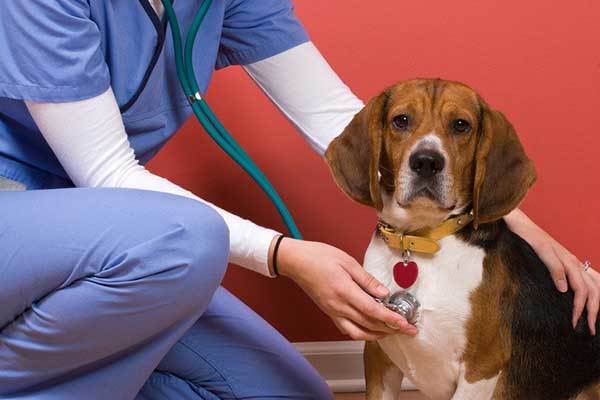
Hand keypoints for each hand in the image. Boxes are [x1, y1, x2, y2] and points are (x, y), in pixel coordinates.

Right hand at [272, 237, 416, 339]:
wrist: (296, 261)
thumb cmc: (319, 256)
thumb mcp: (347, 261)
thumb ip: (367, 280)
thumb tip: (384, 293)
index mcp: (345, 292)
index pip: (373, 311)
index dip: (391, 320)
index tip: (406, 324)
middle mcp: (338, 306)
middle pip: (369, 325)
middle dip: (391, 329)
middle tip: (407, 330)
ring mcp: (332, 311)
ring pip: (358, 332)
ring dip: (377, 335)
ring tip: (392, 331)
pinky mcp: (329, 312)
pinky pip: (347, 329)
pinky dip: (362, 333)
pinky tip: (371, 328)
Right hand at [505, 209, 598, 333]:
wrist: (513, 221)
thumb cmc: (524, 243)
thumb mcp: (543, 263)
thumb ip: (554, 276)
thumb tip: (562, 294)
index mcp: (571, 264)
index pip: (594, 287)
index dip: (595, 308)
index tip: (589, 327)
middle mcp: (569, 258)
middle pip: (592, 287)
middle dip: (593, 310)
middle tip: (588, 329)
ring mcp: (558, 251)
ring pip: (579, 280)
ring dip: (580, 302)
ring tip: (575, 318)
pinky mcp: (543, 245)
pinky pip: (556, 263)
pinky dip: (560, 277)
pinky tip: (560, 290)